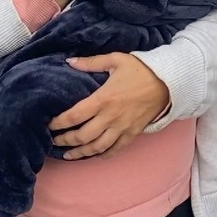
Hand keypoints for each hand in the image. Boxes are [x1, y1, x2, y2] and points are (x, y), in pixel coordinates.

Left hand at [48, 53, 169, 159]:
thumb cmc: (141, 69)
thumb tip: (69, 61)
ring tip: (68, 154)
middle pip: (82, 136)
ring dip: (80, 153)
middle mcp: (110, 117)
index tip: (48, 125)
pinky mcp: (132, 134)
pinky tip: (93, 155)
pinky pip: (115, 149)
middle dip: (64, 140)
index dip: (58, 123)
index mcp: (103, 98)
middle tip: (53, 141)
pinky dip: (102, 155)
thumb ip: (91, 63)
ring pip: (96, 147)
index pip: (73, 116)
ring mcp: (122, 128)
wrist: (168, 82)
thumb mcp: (115, 60)